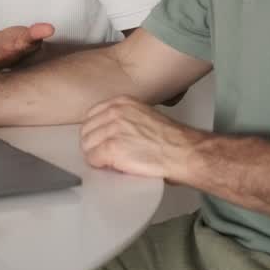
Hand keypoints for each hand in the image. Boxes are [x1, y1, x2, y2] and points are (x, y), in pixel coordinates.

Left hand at [80, 96, 205, 180]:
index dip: (95, 132)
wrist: (183, 151)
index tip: (101, 140)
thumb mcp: (144, 116)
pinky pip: (93, 159)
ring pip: (87, 146)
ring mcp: (112, 129)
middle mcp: (115, 112)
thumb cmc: (171, 140)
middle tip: (105, 155)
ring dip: (96, 156)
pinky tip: (113, 167)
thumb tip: (110, 131)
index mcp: (122, 102)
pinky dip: (100, 166)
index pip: (92, 115)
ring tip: (111, 162)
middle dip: (93, 145)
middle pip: (86, 131)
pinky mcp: (111, 148)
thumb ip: (125, 119)